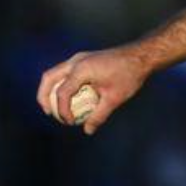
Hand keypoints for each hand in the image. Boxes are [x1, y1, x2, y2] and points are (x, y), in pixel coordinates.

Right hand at [37, 45, 151, 134]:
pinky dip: (62, 84)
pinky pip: (66, 71)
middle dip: (44, 96)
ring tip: (53, 107)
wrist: (141, 55)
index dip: (62, 110)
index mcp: (81, 69)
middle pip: (49, 78)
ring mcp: (79, 57)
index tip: (69, 122)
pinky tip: (69, 98)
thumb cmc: (129, 75)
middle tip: (48, 113)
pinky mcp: (84, 58)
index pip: (63, 92)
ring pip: (55, 72)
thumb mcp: (115, 98)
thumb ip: (99, 115)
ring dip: (51, 89)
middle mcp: (76, 61)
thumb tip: (88, 130)